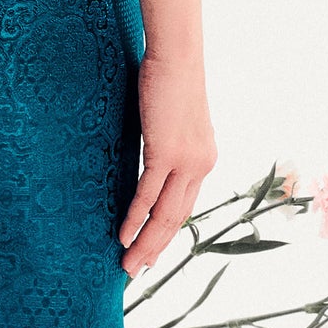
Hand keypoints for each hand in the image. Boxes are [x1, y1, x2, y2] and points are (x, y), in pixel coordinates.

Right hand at [119, 60, 215, 277]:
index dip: (166, 233)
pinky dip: (136, 217)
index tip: (150, 252)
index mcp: (204, 161)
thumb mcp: (173, 120)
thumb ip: (167, 143)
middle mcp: (201, 166)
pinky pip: (149, 194)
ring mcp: (187, 161)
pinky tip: (123, 235)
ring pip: (165, 213)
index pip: (184, 206)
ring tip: (127, 263)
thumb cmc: (170, 80)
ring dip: (145, 242)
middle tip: (136, 270)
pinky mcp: (168, 153)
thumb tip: (151, 155)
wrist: (177, 57)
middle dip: (155, 248)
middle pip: (177, 218)